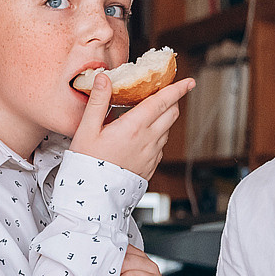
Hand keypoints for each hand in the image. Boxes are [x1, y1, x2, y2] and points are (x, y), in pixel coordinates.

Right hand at [68, 72, 196, 180]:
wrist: (92, 196)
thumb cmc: (87, 165)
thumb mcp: (86, 130)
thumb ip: (98, 101)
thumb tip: (104, 78)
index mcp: (134, 127)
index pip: (162, 101)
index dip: (177, 89)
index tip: (188, 82)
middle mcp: (148, 140)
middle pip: (171, 114)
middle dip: (172, 101)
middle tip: (164, 94)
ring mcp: (151, 155)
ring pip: (167, 130)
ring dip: (164, 118)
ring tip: (149, 115)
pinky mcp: (150, 167)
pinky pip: (161, 147)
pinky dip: (158, 136)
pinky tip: (143, 137)